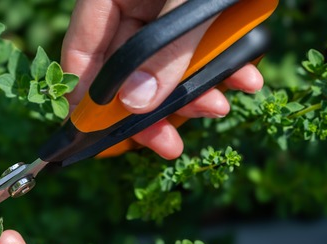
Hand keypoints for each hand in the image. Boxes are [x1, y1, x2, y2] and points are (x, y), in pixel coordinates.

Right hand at [62, 0, 264, 158]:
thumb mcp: (194, 0)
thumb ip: (167, 51)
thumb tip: (136, 105)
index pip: (83, 56)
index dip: (87, 104)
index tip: (101, 141)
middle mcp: (131, 4)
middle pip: (125, 70)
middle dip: (151, 111)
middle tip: (166, 145)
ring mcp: (163, 9)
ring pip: (164, 66)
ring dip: (192, 94)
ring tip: (218, 107)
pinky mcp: (196, 13)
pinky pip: (197, 50)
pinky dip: (220, 68)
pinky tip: (243, 80)